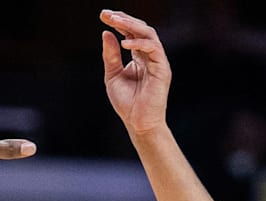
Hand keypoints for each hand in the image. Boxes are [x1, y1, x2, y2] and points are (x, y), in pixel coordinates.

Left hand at [100, 10, 170, 135]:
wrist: (138, 123)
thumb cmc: (127, 103)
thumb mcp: (113, 75)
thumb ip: (111, 55)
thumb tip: (106, 33)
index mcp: (139, 56)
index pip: (130, 33)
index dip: (118, 22)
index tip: (103, 15)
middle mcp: (150, 56)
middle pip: (140, 29)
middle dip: (124, 19)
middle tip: (107, 14)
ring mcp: (158, 61)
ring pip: (149, 34)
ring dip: (131, 25)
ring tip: (115, 21)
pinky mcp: (162, 69)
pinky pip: (154, 49)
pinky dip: (139, 43)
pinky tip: (124, 43)